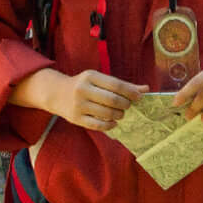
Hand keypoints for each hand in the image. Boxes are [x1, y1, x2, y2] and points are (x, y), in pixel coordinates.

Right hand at [13, 66, 146, 132]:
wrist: (56, 93)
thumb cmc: (85, 85)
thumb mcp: (100, 80)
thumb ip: (122, 84)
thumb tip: (146, 89)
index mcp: (90, 77)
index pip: (116, 85)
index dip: (131, 92)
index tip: (139, 97)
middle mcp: (83, 90)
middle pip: (112, 100)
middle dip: (125, 104)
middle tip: (128, 106)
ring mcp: (78, 105)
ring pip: (106, 114)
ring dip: (119, 115)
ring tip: (120, 113)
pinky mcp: (76, 119)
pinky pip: (98, 125)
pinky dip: (110, 125)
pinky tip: (113, 122)